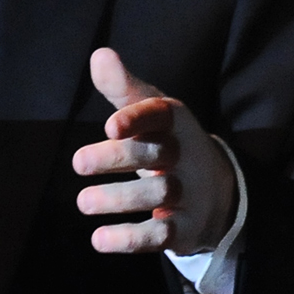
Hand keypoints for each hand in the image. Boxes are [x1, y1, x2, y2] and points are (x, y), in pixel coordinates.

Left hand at [72, 47, 237, 256]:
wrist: (215, 190)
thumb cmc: (166, 143)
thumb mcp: (149, 113)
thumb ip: (123, 88)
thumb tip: (99, 54)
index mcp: (173, 123)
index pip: (159, 113)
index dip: (137, 119)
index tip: (110, 126)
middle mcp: (185, 155)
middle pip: (156, 154)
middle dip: (117, 157)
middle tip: (78, 163)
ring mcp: (188, 192)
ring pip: (158, 194)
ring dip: (118, 199)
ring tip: (83, 202)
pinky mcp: (183, 228)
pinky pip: (160, 235)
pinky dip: (129, 239)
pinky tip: (98, 239)